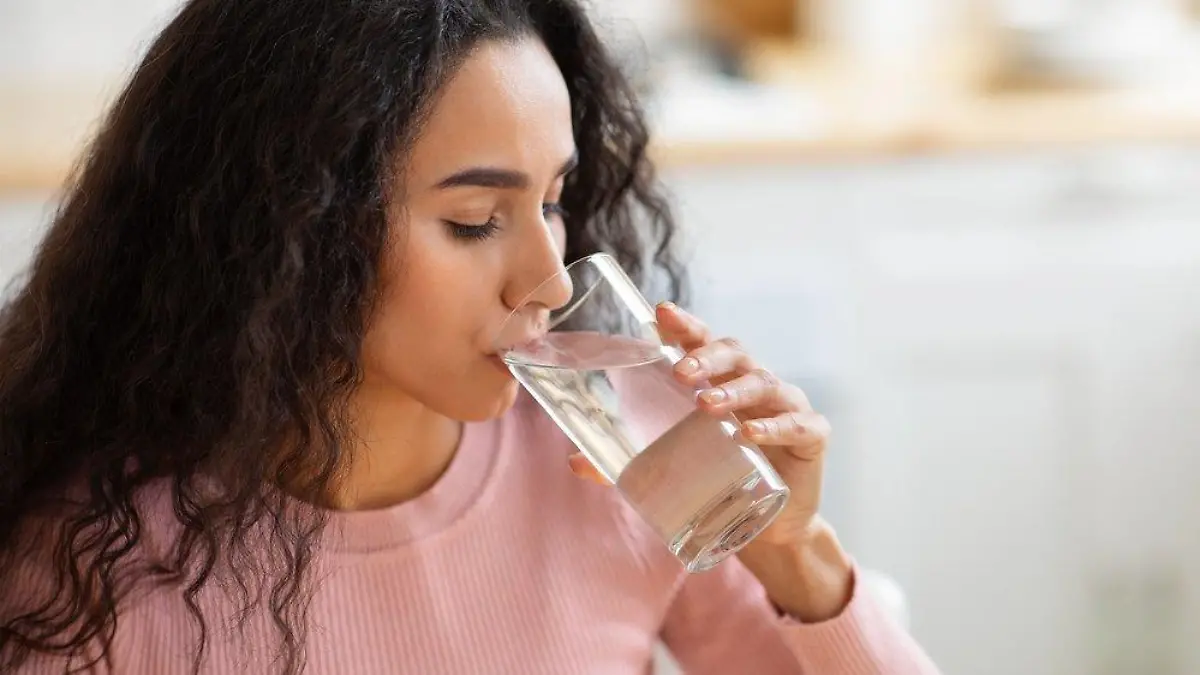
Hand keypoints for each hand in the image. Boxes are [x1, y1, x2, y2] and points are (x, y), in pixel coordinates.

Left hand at [567, 302, 853, 620]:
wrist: (770, 528)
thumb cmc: (720, 480)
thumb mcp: (673, 468)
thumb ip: (625, 464)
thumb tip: (574, 461)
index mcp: (721, 382)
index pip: (702, 342)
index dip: (684, 325)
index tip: (661, 313)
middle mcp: (754, 385)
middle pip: (734, 354)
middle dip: (706, 356)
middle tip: (680, 371)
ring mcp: (786, 406)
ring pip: (764, 383)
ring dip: (735, 390)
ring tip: (707, 404)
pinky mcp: (812, 435)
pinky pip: (798, 423)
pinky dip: (776, 426)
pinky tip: (751, 435)